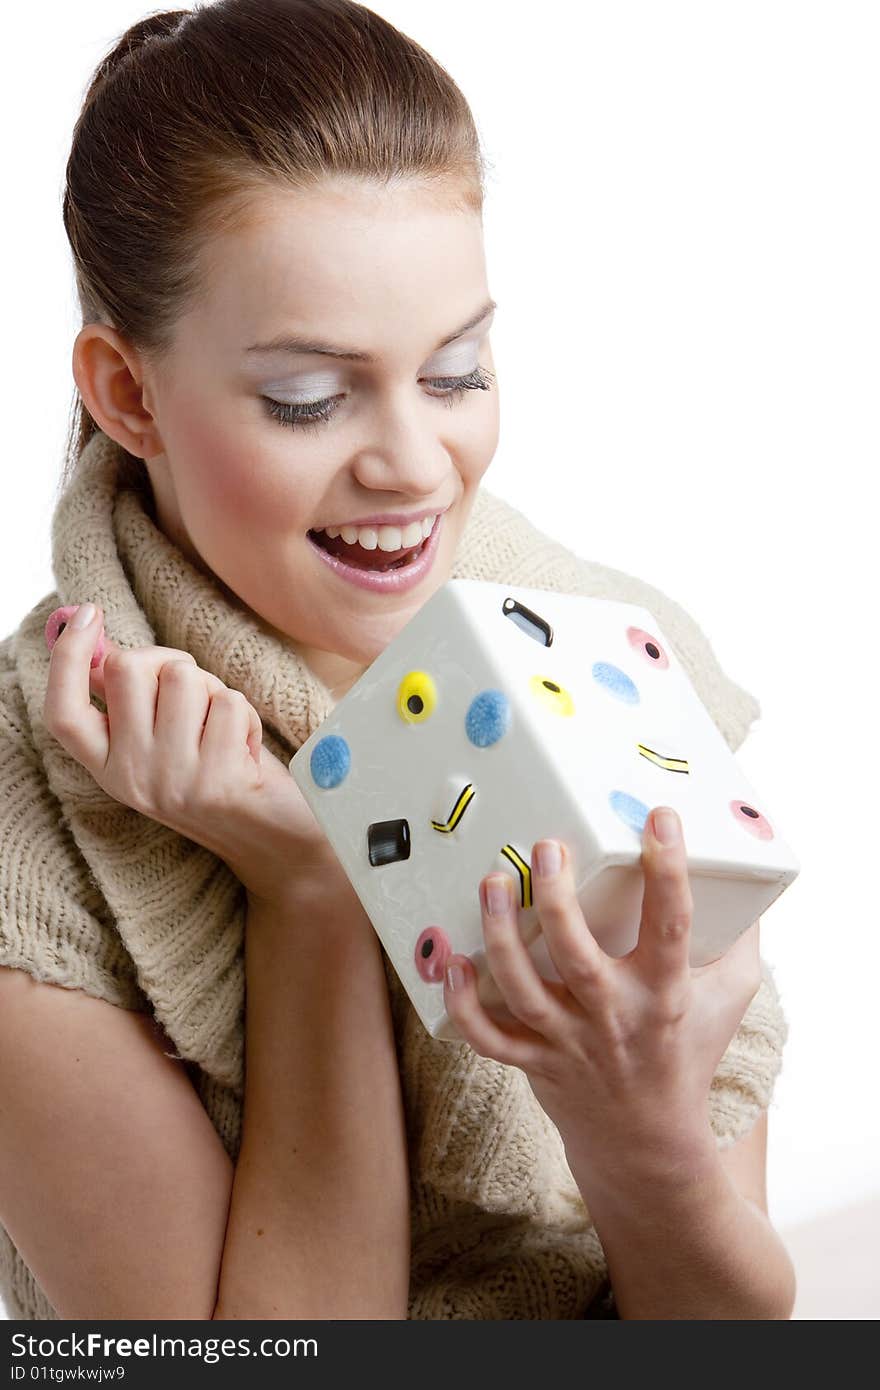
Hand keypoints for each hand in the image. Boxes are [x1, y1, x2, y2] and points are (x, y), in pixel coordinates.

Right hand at [43, 602, 347, 906]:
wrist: (274, 843)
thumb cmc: (221, 775)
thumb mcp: (164, 742)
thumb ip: (131, 698)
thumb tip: (94, 636)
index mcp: (110, 768)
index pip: (63, 713)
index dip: (66, 660)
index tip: (87, 616)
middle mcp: (133, 778)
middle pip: (127, 670)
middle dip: (170, 663)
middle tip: (195, 691)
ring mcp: (173, 781)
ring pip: (184, 678)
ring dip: (215, 691)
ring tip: (224, 730)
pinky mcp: (217, 781)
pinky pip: (230, 702)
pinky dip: (246, 715)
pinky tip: (246, 749)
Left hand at [442, 808, 761, 1181]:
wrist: (648, 1142)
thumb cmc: (685, 1054)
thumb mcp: (728, 1000)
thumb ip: (736, 943)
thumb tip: (741, 880)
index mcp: (665, 995)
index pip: (671, 926)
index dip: (668, 871)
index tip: (659, 820)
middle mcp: (614, 1016)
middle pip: (579, 957)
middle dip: (558, 899)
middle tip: (547, 847)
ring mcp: (568, 1041)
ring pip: (523, 990)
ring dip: (501, 935)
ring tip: (493, 882)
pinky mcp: (534, 1061)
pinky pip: (488, 1037)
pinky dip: (464, 1005)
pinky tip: (455, 964)